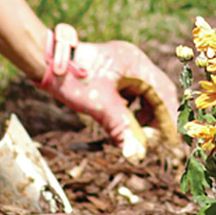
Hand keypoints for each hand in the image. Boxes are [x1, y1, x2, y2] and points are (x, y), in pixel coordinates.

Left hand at [35, 24, 179, 159]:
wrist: (45, 61)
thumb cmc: (72, 79)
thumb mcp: (99, 105)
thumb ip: (121, 128)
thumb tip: (136, 153)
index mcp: (136, 64)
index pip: (163, 93)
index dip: (168, 118)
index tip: (170, 141)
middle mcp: (135, 61)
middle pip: (158, 92)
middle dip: (158, 117)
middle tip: (155, 140)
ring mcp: (125, 64)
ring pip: (146, 92)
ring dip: (145, 113)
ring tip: (137, 132)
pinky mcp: (115, 71)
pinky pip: (133, 90)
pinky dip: (133, 107)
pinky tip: (125, 119)